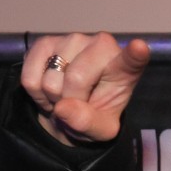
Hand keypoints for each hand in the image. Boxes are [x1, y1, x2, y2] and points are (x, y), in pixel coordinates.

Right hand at [22, 32, 150, 145]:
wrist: (68, 109)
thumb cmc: (93, 115)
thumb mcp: (100, 131)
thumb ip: (88, 123)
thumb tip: (63, 108)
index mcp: (124, 70)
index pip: (131, 61)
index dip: (134, 55)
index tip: (140, 48)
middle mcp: (101, 46)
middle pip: (76, 79)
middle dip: (69, 100)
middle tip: (76, 103)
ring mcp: (73, 39)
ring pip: (51, 79)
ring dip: (52, 97)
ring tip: (64, 95)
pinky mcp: (46, 41)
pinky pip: (30, 77)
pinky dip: (36, 92)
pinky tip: (49, 89)